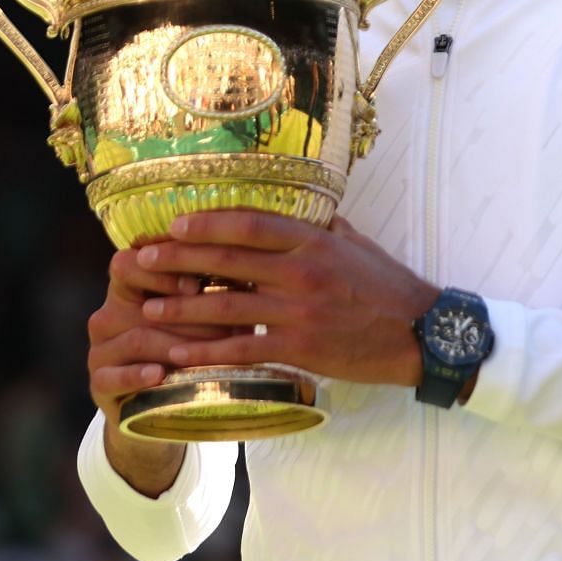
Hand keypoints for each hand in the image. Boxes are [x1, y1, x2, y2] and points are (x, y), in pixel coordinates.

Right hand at [86, 244, 241, 495]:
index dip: (162, 269)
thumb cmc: (192, 348)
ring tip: (206, 352)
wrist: (160, 408)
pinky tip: (160, 375)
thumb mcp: (205, 317)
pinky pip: (113, 376)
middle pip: (135, 300)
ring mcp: (101, 349)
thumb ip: (219, 290)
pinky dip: (138, 374)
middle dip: (183, 311)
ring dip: (174, 343)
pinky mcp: (100, 383)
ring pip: (135, 337)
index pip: (131, 261)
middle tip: (220, 322)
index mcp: (130, 287)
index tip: (196, 283)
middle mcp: (110, 312)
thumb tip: (260, 268)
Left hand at [135, 212, 438, 387]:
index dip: (207, 224)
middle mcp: (302, 271)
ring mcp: (299, 312)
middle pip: (227, 262)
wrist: (420, 334)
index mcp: (313, 240)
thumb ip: (320, 227)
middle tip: (141, 260)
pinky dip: (209, 352)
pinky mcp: (300, 348)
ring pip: (227, 308)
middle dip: (179, 261)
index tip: (174, 225)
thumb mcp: (355, 243)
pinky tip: (180, 355)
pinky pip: (244, 349)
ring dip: (182, 310)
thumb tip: (295, 205)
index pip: (250, 225)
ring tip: (148, 310)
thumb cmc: (387, 286)